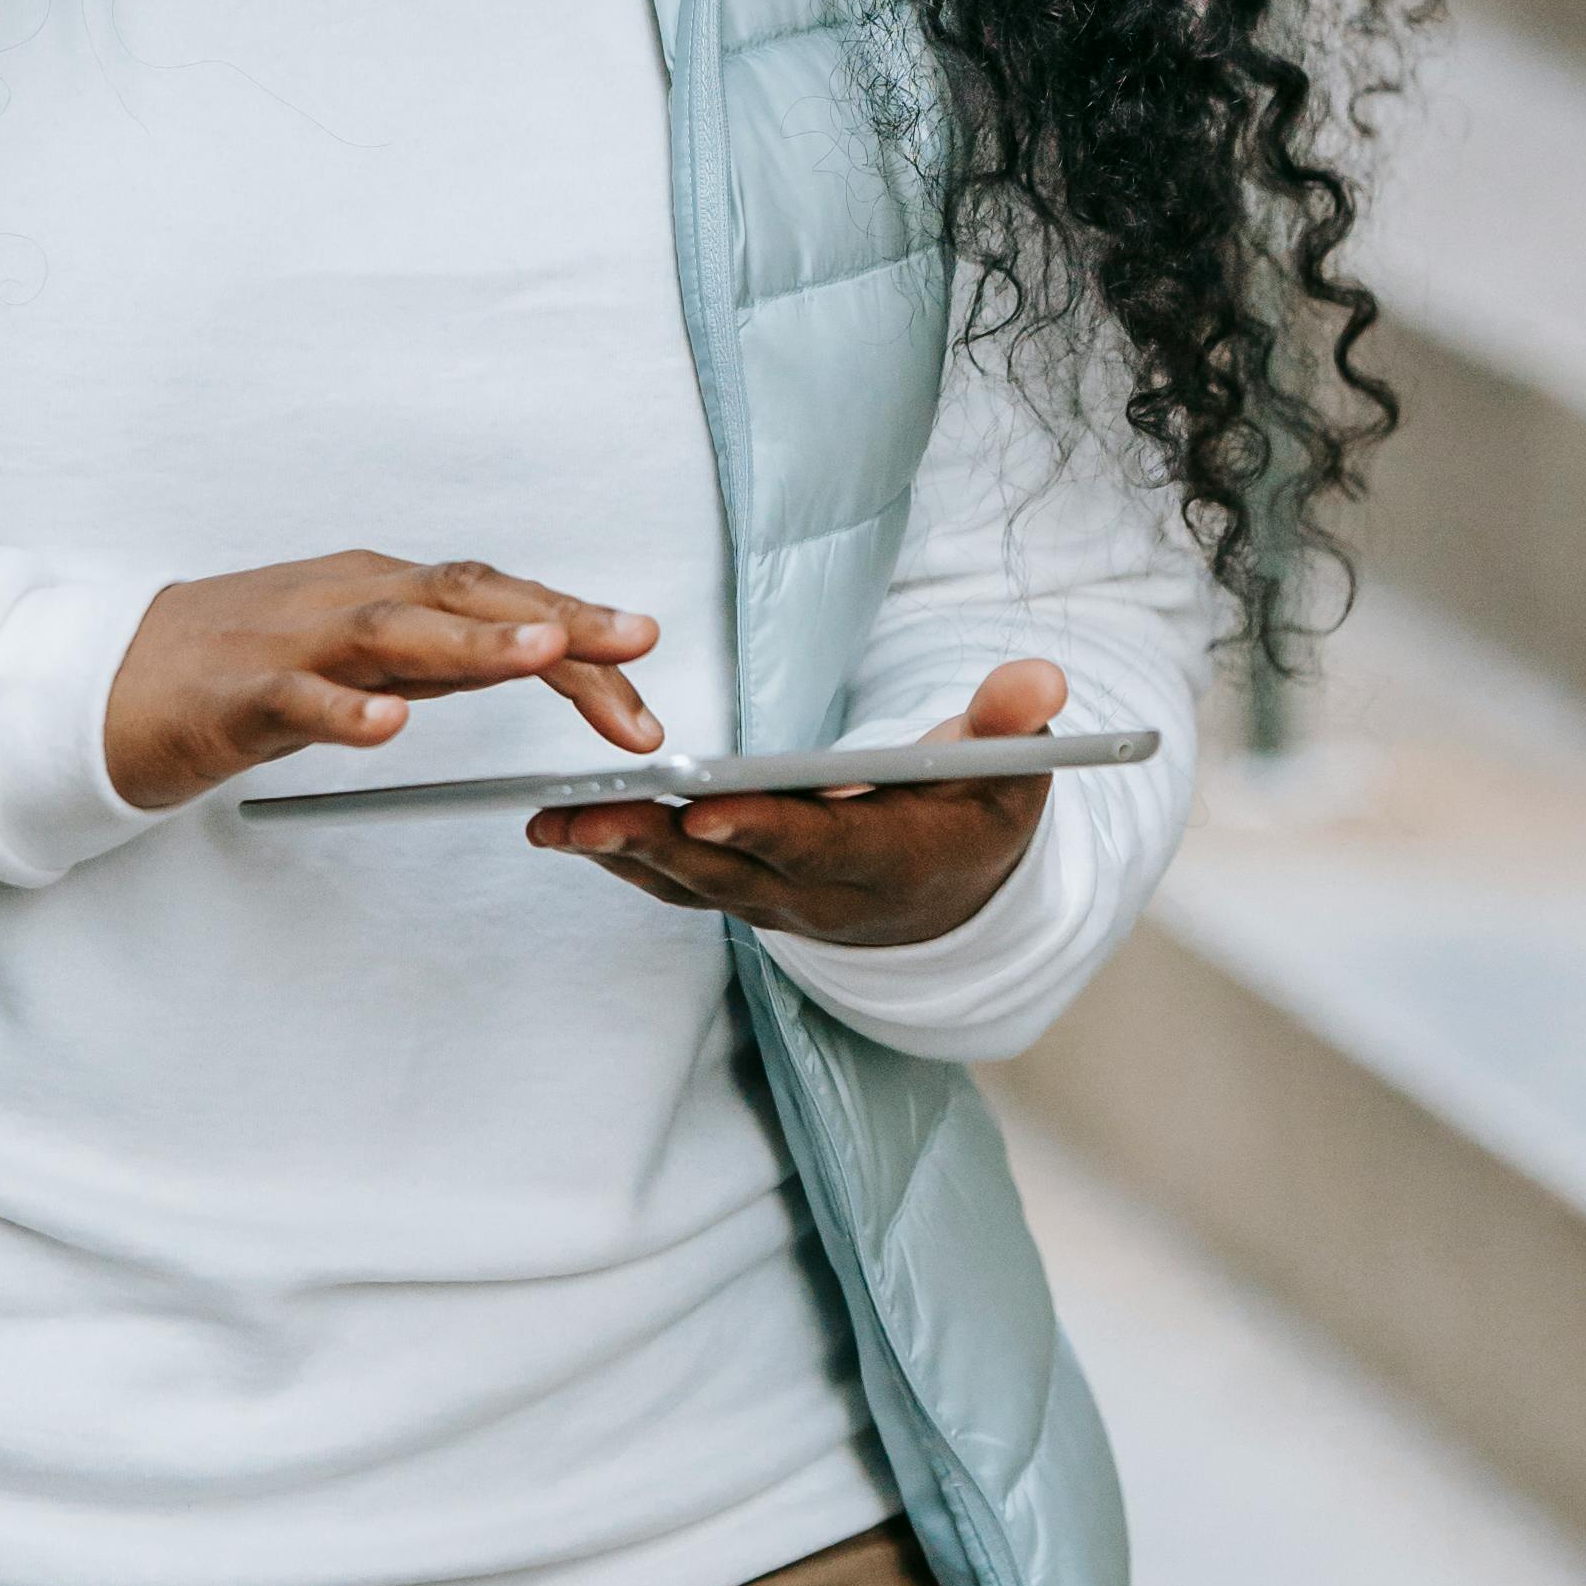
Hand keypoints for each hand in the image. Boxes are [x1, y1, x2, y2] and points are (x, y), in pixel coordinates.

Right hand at [110, 554, 662, 812]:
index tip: (646, 660)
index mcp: (383, 589)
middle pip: (465, 595)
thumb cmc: (243, 664)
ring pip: (393, 630)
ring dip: (476, 640)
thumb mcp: (363, 655)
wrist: (109, 679)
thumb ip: (447, 654)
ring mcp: (290, 643)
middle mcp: (347, 599)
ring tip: (545, 654)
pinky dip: (346, 711)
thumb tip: (547, 656)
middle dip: (558, 617)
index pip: (496, 595)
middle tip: (637, 647)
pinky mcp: (235, 697)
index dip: (576, 623)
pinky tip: (389, 728)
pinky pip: (296, 701)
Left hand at [524, 657, 1069, 947]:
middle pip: (730, 873)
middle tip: (580, 816)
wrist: (959, 896)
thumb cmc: (979, 809)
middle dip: (654, 844)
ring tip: (547, 822)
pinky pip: (676, 885)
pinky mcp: (745, 894)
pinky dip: (621, 861)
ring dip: (619, 854)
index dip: (764, 831)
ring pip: (690, 884)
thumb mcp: (1014, 768)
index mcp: (891, 858)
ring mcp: (778, 903)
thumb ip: (1012, 722)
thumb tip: (1038, 681)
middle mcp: (824, 896)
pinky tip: (566, 830)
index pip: (820, 848)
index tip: (705, 808)